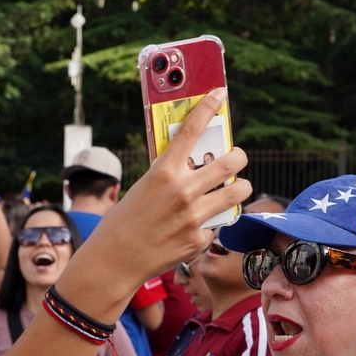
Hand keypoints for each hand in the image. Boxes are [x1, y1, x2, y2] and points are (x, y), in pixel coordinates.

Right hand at [84, 89, 251, 286]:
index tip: (220, 94)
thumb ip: (169, 174)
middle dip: (238, 157)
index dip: (209, 107)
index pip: (192, 129)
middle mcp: (183, 190)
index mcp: (163, 171)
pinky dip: (212, 221)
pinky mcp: (200, 239)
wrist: (115, 260)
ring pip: (238, 191)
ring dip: (239, 187)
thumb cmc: (123, 221)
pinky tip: (197, 225)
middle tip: (236, 158)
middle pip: (232, 161)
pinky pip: (219, 222)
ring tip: (233, 189)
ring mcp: (195, 216)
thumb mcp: (142, 187)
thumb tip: (194, 163)